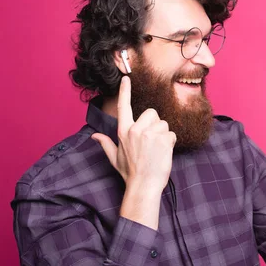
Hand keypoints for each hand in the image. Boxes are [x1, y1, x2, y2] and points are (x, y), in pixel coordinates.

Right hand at [91, 76, 176, 191]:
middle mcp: (136, 130)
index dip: (124, 92)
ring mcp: (150, 134)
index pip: (123, 107)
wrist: (144, 186)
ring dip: (163, 135)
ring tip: (157, 149)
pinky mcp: (163, 139)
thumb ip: (106, 144)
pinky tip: (164, 153)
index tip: (126, 78)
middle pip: (152, 113)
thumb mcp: (115, 158)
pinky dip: (170, 143)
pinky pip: (172, 134)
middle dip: (155, 124)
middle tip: (152, 141)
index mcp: (123, 132)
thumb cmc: (130, 173)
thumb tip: (94, 136)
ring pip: (164, 124)